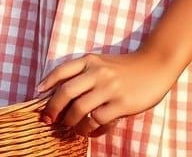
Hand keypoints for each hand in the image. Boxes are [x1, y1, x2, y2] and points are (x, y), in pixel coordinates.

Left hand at [35, 49, 177, 137]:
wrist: (154, 66)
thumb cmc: (126, 67)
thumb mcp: (102, 63)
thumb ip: (85, 73)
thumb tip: (63, 93)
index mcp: (90, 60)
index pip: (62, 71)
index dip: (47, 83)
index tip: (37, 94)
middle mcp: (97, 72)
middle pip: (66, 92)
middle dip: (53, 108)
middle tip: (48, 119)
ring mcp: (109, 88)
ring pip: (79, 109)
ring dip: (70, 122)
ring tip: (69, 127)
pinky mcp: (121, 104)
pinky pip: (97, 120)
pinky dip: (89, 129)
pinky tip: (89, 131)